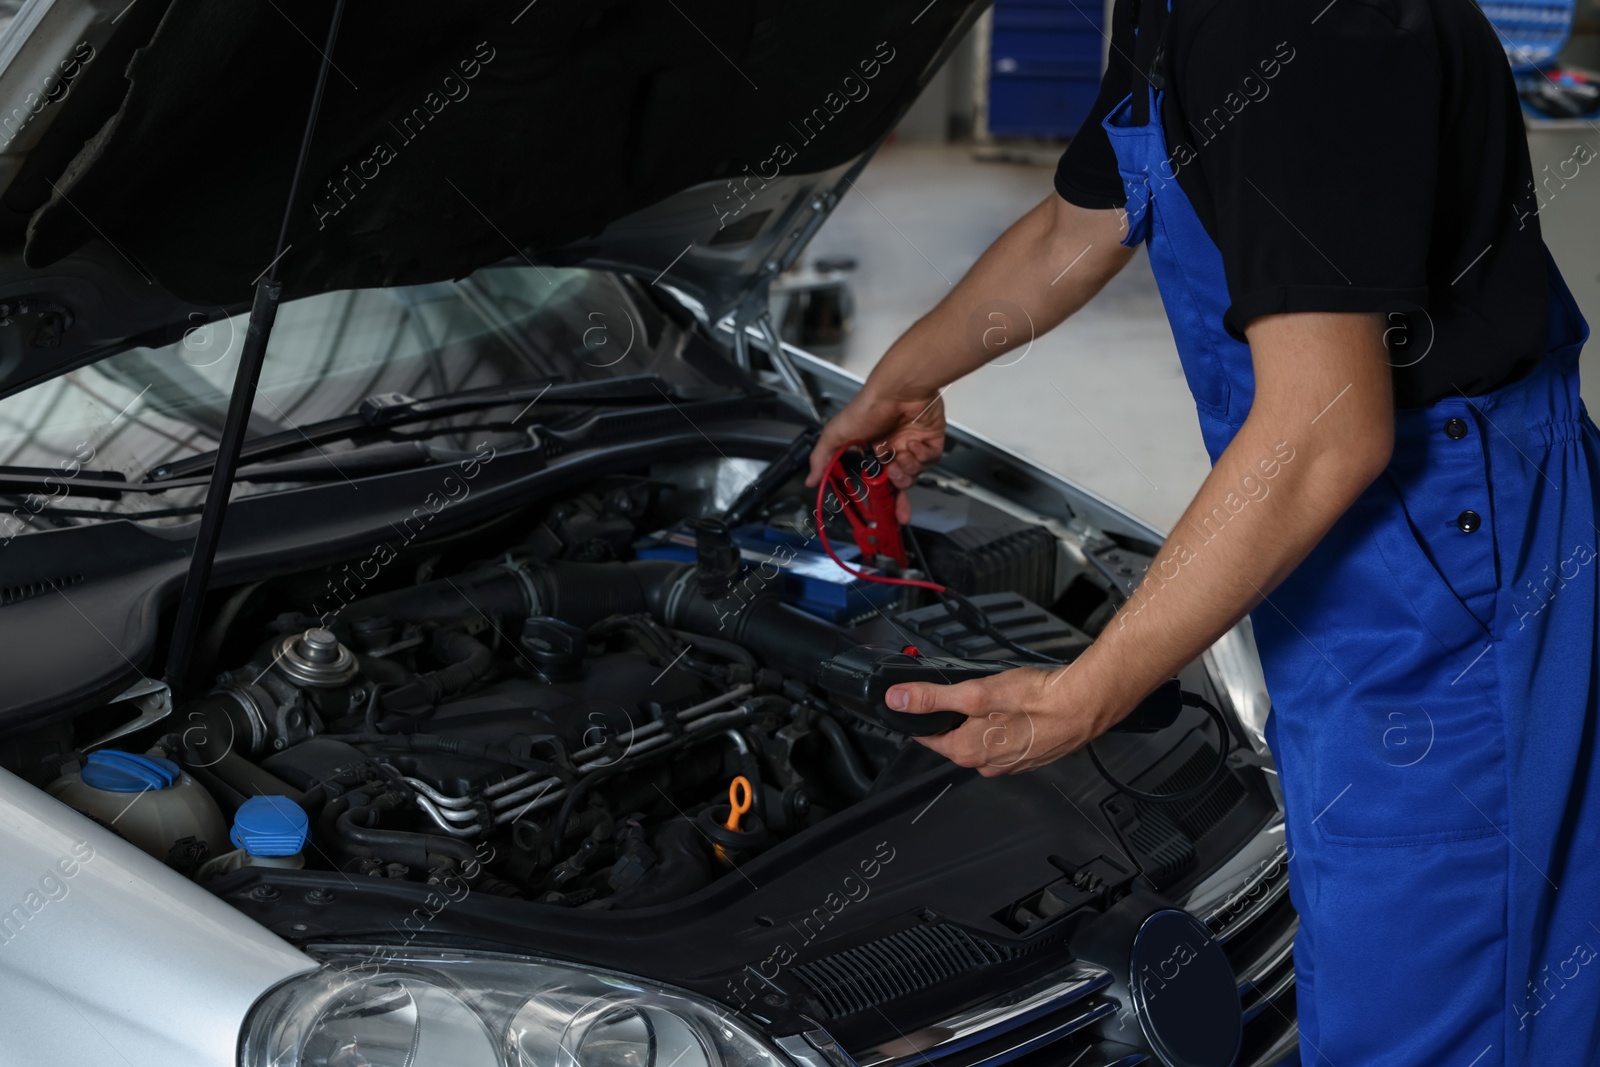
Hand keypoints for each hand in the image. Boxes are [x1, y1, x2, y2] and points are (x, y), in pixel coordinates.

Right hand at [804, 384, 945, 524]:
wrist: (897, 390)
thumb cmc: (867, 408)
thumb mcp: (836, 435)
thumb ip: (822, 458)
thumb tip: (810, 480)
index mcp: (873, 452)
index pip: (879, 482)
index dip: (884, 499)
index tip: (886, 513)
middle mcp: (894, 449)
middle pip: (901, 482)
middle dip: (898, 485)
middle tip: (893, 474)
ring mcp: (914, 445)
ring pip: (916, 473)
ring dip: (909, 468)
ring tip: (901, 455)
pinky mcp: (931, 439)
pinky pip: (931, 459)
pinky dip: (923, 455)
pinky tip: (913, 443)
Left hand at [885, 665, 1111, 775]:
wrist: (1081, 706)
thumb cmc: (1033, 700)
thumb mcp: (973, 693)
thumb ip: (931, 698)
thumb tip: (896, 700)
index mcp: (966, 752)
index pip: (927, 737)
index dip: (921, 715)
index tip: (921, 699)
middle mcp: (985, 765)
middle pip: (954, 738)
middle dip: (955, 716)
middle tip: (967, 691)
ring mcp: (1008, 764)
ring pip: (981, 739)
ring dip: (981, 720)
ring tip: (996, 698)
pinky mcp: (1028, 757)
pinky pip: (1005, 742)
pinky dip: (1004, 726)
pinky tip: (1015, 710)